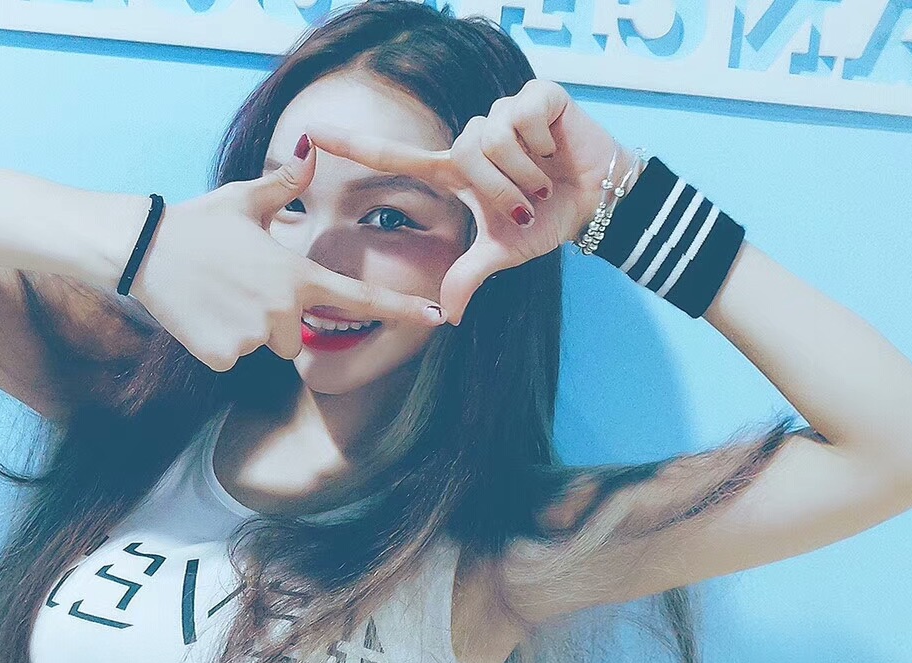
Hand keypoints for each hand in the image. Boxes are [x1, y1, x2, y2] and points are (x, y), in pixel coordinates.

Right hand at [129, 143, 445, 372]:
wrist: (144, 249)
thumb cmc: (198, 223)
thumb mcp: (245, 199)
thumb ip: (286, 185)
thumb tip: (313, 147)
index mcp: (296, 273)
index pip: (359, 298)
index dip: (401, 311)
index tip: (436, 320)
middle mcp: (282, 309)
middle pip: (295, 332)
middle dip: (274, 316)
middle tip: (238, 286)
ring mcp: (253, 336)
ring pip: (263, 345)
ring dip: (246, 329)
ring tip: (217, 296)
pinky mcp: (223, 356)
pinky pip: (232, 357)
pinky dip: (218, 342)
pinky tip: (200, 314)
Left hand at [303, 78, 636, 324]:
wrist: (600, 201)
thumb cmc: (548, 221)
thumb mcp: (503, 253)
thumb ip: (470, 276)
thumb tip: (449, 318)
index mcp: (455, 169)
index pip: (394, 155)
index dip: (353, 145)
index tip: (311, 134)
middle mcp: (472, 137)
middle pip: (467, 154)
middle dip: (503, 190)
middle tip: (530, 206)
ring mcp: (503, 112)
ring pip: (497, 138)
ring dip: (527, 171)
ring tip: (546, 180)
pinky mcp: (537, 95)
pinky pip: (525, 117)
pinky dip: (545, 142)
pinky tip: (557, 148)